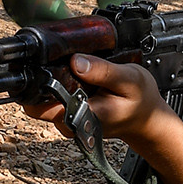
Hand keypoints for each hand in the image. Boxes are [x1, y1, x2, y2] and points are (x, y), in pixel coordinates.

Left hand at [20, 54, 167, 148]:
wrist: (148, 119)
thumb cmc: (141, 101)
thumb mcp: (129, 80)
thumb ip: (103, 72)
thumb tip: (76, 62)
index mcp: (84, 116)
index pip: (41, 107)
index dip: (34, 85)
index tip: (38, 64)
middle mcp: (72, 123)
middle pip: (36, 103)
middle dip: (41, 80)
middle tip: (57, 60)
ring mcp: (70, 122)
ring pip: (44, 101)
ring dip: (50, 82)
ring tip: (69, 66)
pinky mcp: (72, 117)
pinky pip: (54, 101)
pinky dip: (58, 87)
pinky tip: (73, 76)